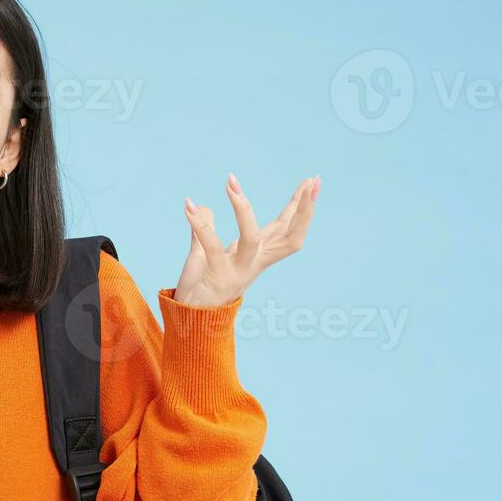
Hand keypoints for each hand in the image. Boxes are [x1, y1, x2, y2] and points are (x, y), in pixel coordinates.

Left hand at [174, 174, 319, 306]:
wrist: (188, 319)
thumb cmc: (200, 287)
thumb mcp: (205, 254)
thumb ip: (204, 231)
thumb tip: (202, 205)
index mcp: (257, 256)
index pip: (286, 227)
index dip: (301, 206)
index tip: (313, 180)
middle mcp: (254, 263)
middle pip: (290, 237)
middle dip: (304, 210)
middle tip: (313, 180)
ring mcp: (238, 272)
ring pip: (251, 239)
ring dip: (243, 209)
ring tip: (231, 183)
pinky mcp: (217, 277)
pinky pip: (211, 247)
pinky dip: (200, 225)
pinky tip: (188, 206)